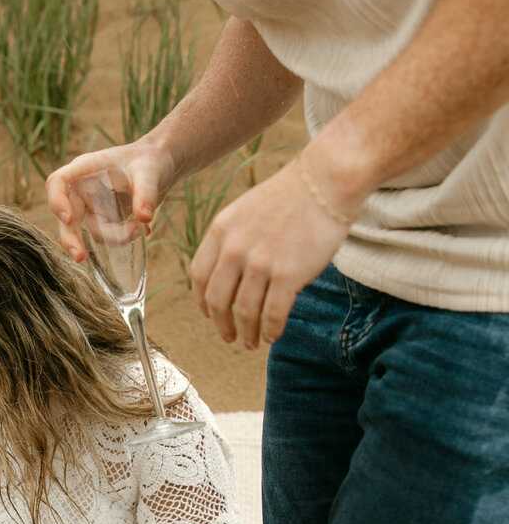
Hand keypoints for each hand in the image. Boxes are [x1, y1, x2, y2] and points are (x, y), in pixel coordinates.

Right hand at [46, 140, 176, 260]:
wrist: (162, 165)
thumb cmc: (151, 159)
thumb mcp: (150, 172)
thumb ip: (146, 193)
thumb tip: (145, 218)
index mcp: (86, 169)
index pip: (58, 182)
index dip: (57, 200)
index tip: (69, 218)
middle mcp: (84, 189)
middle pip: (66, 215)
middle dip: (71, 238)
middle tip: (81, 257)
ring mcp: (93, 205)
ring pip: (90, 230)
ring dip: (114, 237)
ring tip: (139, 230)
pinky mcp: (105, 218)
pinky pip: (107, 235)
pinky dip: (123, 238)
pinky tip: (143, 230)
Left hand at [191, 156, 355, 346]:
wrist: (325, 181)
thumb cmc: (291, 196)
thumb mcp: (246, 211)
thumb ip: (233, 240)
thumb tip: (231, 275)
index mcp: (220, 231)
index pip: (199, 276)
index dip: (202, 301)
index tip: (210, 314)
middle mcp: (234, 248)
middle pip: (217, 300)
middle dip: (222, 325)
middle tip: (229, 337)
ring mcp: (260, 262)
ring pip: (244, 312)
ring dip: (247, 333)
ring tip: (252, 342)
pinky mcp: (287, 274)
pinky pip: (272, 314)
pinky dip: (270, 330)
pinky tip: (272, 336)